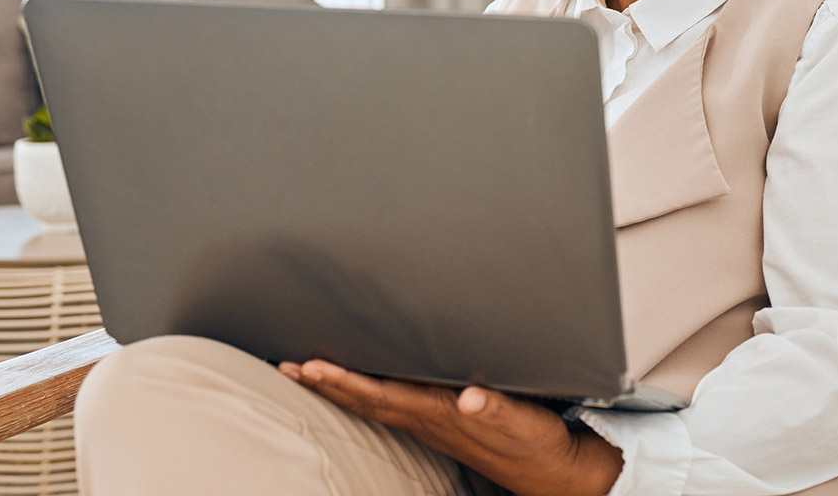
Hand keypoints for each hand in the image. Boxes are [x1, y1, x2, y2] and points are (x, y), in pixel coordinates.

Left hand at [278, 360, 622, 495]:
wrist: (550, 470)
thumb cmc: (534, 440)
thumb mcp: (521, 420)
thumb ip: (494, 407)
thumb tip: (470, 398)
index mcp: (440, 413)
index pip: (380, 395)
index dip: (345, 382)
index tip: (312, 368)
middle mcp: (428, 420)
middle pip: (364, 401)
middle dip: (325, 385)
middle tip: (287, 367)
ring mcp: (430, 424)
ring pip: (371, 405)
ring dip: (336, 390)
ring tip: (305, 374)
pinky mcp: (438, 423)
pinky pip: (388, 406)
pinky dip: (362, 394)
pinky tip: (353, 387)